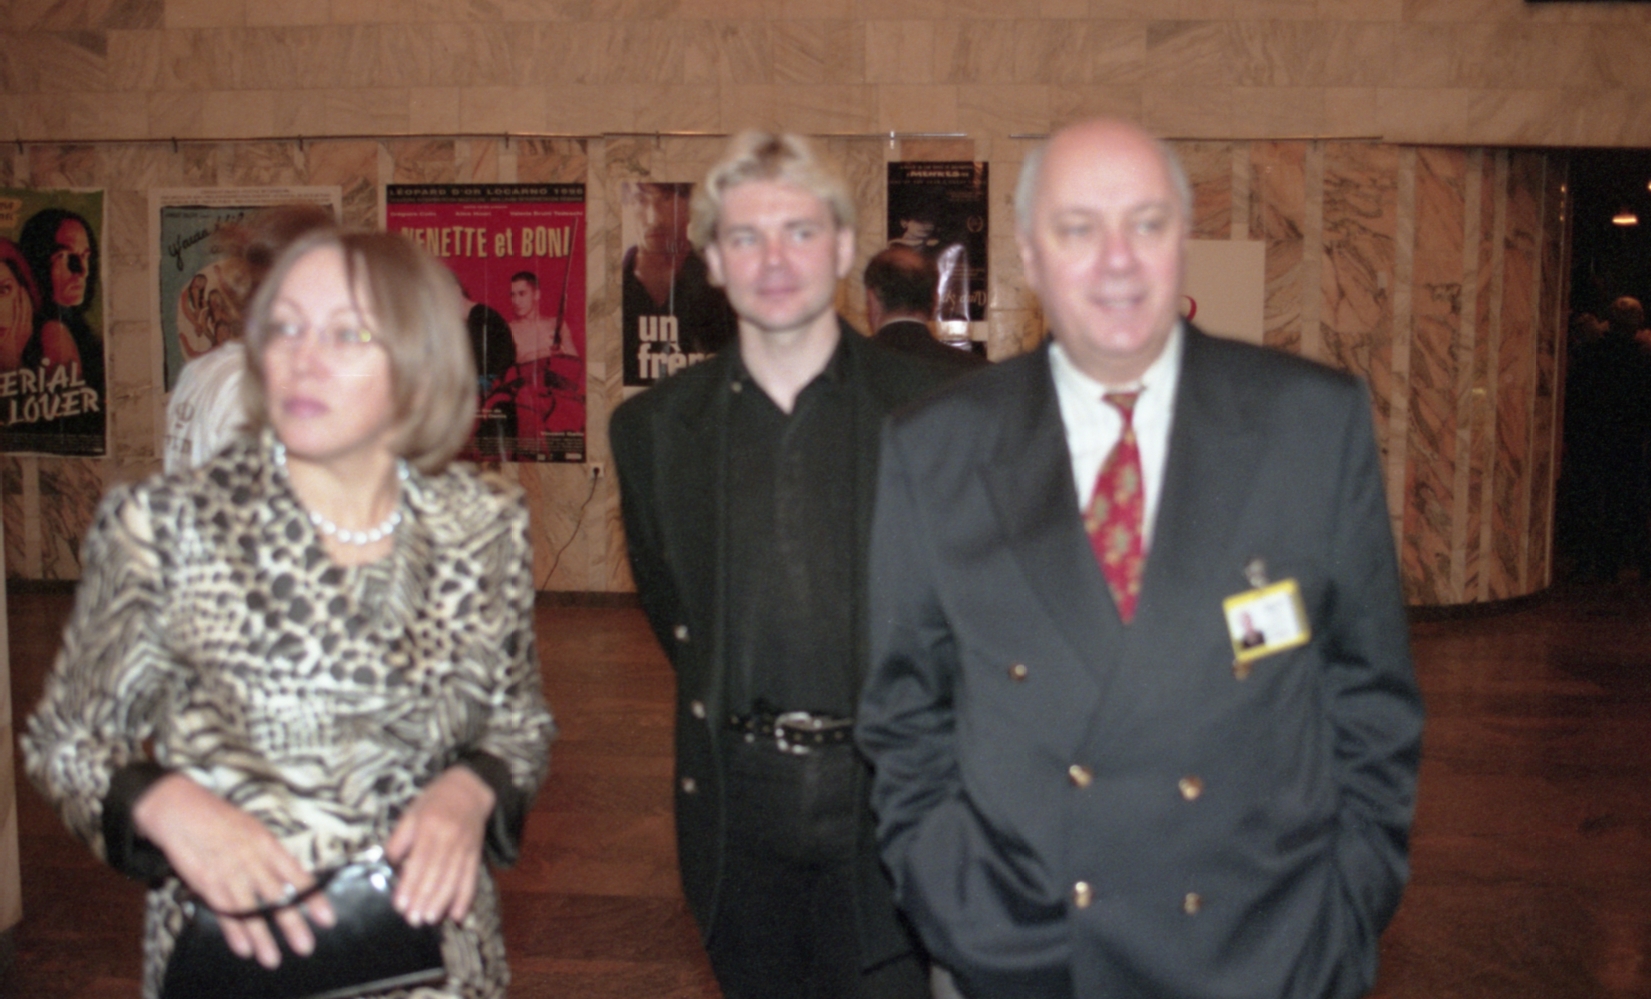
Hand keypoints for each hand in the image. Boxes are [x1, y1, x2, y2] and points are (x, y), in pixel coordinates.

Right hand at [131, 774, 334, 968]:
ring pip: (250, 911)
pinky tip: (244, 948)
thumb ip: (270, 854)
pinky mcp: (206, 882)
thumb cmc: (220, 818)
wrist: (181, 810)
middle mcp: (252, 860)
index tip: (326, 919)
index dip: (313, 898)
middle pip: (277, 897)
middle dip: (292, 924)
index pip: (297, 875)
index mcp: (267, 844)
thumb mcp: (253, 829)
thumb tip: (288, 876)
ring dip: (262, 937)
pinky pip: (224, 911)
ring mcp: (229, 872)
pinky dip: (233, 931)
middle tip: (305, 946)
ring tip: (272, 958)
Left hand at [385, 766, 495, 926]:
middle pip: (437, 873)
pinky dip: (466, 898)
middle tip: (413, 920)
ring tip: (430, 920)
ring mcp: (465, 847)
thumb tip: (388, 865)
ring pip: (454, 879)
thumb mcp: (411, 813)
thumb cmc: (434, 801)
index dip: (410, 885)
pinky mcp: (476, 854)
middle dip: (424, 899)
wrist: (469, 788)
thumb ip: (399, 839)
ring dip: (442, 902)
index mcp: (430, 827)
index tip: (400, 905)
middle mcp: (449, 839)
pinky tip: (458, 915)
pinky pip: (472, 878)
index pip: (419, 861)